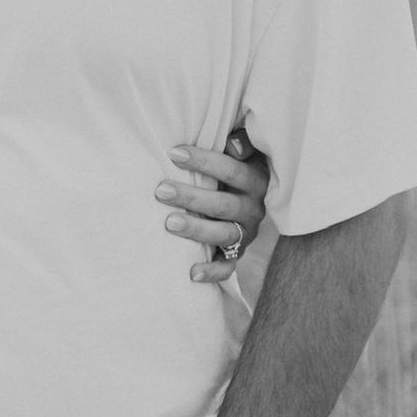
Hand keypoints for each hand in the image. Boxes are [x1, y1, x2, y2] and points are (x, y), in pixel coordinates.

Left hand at [157, 128, 268, 281]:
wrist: (250, 201)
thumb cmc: (234, 169)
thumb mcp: (244, 153)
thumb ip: (242, 144)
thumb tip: (233, 145)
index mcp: (256, 181)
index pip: (232, 171)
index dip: (204, 162)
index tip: (173, 153)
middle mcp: (254, 209)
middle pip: (223, 205)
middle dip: (191, 197)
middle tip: (160, 190)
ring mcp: (246, 234)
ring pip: (223, 235)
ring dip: (196, 229)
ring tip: (168, 223)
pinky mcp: (237, 254)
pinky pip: (227, 267)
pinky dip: (211, 271)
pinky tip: (191, 273)